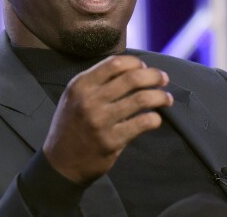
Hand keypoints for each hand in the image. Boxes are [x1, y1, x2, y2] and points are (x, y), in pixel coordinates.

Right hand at [42, 55, 172, 183]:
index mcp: (80, 85)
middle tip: (164, 79)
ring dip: (160, 96)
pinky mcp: (111, 141)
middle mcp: (89, 100)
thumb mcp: (74, 97)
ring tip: (167, 99)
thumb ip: (97, 82)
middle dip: (154, 76)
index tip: (145, 67)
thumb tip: (134, 69)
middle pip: (132, 78)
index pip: (115, 63)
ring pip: (141, 99)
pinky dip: (155, 119)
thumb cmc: (72, 125)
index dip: (136, 63)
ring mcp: (100, 121)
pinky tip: (156, 119)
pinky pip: (142, 123)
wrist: (60, 164)